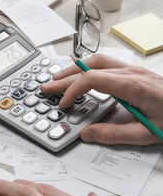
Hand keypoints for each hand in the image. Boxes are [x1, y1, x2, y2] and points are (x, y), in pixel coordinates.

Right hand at [40, 54, 162, 144]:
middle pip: (89, 66)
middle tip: (47, 86)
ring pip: (97, 61)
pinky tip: (81, 73)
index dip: (72, 90)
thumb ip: (115, 134)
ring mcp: (134, 70)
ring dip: (74, 69)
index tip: (63, 104)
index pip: (92, 79)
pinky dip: (87, 67)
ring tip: (58, 78)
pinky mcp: (136, 73)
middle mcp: (132, 73)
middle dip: (65, 76)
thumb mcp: (148, 133)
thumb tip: (87, 134)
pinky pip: (105, 64)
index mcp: (133, 86)